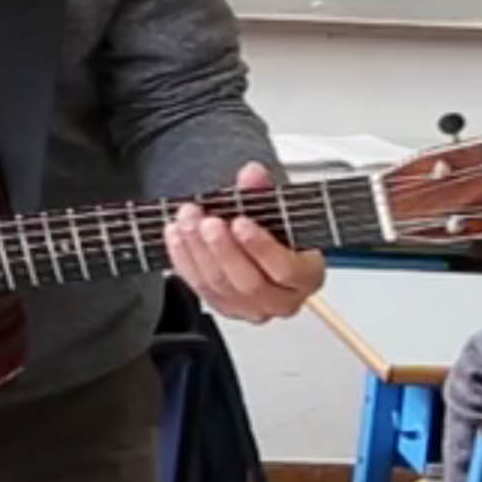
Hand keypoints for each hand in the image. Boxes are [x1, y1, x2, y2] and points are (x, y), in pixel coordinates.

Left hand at [166, 163, 324, 322]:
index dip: (261, 247)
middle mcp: (280, 300)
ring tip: (188, 221)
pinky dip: (184, 259)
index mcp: (305, 277)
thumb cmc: (279, 233)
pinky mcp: (221, 306)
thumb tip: (252, 174)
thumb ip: (265, 192)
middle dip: (223, 248)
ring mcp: (249, 308)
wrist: (262, 250)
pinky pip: (198, 286)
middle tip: (208, 222)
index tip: (240, 222)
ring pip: (219, 285)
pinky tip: (176, 235)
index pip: (286, 270)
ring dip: (198, 250)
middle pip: (248, 282)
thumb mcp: (278, 210)